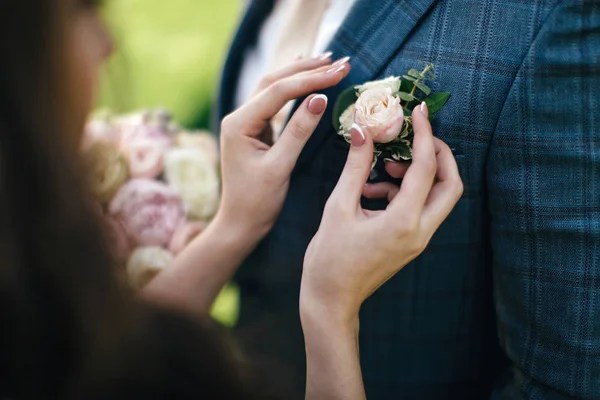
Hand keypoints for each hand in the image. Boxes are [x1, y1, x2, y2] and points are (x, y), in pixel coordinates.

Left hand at [216, 57, 350, 244]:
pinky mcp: (254, 129)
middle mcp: (238, 117)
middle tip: (338, 61)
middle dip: (307, 69)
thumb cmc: (258, 201)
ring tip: (327, 61)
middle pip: (274, 81)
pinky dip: (292, 87)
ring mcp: (244, 122)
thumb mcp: (280, 166)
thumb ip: (298, 131)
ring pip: (273, 87)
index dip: (310, 80)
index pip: (279, 92)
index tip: (339, 72)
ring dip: (300, 73)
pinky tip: (304, 74)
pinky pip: (274, 101)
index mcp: (239, 124)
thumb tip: (319, 99)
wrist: (240, 222)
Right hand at [300, 103, 463, 322]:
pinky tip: (372, 189)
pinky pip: (419, 208)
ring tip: (384, 166)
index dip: (424, 134)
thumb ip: (355, 167)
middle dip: (438, 154)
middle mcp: (419, 231)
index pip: (426, 168)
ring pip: (437, 196)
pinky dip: (402, 191)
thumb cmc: (329, 259)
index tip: (418, 111)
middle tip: (415, 135)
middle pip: (451, 185)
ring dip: (417, 173)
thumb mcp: (339, 207)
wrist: (331, 299)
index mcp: (403, 222)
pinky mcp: (411, 242)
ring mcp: (418, 239)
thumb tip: (364, 131)